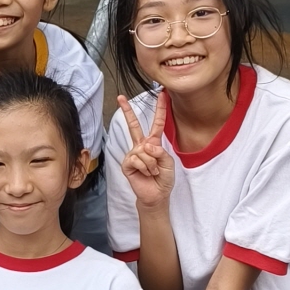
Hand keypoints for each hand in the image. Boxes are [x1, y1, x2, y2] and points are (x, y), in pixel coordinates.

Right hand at [117, 92, 174, 208]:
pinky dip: (145, 168)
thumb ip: (160, 151)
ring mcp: (133, 154)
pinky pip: (137, 159)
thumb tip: (146, 145)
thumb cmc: (163, 178)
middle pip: (134, 126)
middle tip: (120, 97)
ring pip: (143, 151)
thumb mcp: (169, 162)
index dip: (160, 109)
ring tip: (153, 171)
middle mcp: (141, 146)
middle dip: (127, 111)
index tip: (161, 94)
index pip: (156, 124)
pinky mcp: (127, 163)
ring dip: (152, 164)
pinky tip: (145, 173)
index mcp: (153, 143)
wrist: (156, 194)